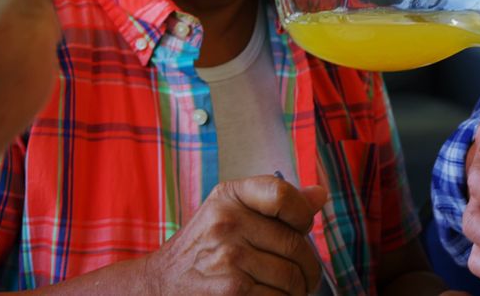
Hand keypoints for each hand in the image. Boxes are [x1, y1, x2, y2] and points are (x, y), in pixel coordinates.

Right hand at [145, 176, 327, 294]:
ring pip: (292, 277)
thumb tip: (320, 195)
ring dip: (297, 290)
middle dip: (308, 266)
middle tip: (304, 276)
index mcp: (228, 197)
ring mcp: (229, 259)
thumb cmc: (204, 248)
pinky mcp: (233, 292)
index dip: (302, 215)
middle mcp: (227, 223)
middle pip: (296, 244)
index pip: (282, 194)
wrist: (160, 286)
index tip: (301, 229)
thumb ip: (274, 203)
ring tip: (286, 290)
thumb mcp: (229, 213)